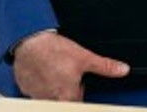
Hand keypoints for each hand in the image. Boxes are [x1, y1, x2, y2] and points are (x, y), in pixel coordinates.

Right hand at [11, 31, 128, 100]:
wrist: (29, 42)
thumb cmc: (53, 50)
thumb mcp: (84, 57)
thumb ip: (105, 66)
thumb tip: (122, 69)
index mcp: (67, 96)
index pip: (79, 103)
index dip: (81, 92)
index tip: (79, 84)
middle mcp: (51, 100)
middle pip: (65, 100)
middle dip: (68, 88)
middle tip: (67, 71)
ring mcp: (36, 95)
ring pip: (49, 95)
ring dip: (53, 86)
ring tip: (54, 69)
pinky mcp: (25, 88)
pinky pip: (35, 89)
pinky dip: (39, 82)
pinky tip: (42, 69)